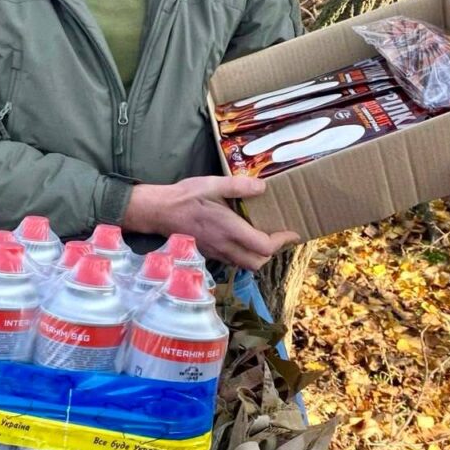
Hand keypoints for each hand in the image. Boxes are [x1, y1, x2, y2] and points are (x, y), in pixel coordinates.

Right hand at [124, 175, 298, 270]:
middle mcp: (225, 246)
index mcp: (229, 229)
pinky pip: (233, 260)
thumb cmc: (185, 197)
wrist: (159, 212)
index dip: (281, 241)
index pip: (263, 246)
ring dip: (258, 255)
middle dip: (272, 252)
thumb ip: (239, 186)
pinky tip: (243, 238)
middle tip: (278, 236)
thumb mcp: (212, 184)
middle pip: (257, 262)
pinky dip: (244, 254)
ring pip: (245, 264)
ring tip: (263, 237)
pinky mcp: (209, 253)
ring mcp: (216, 252)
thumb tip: (263, 187)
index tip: (291, 232)